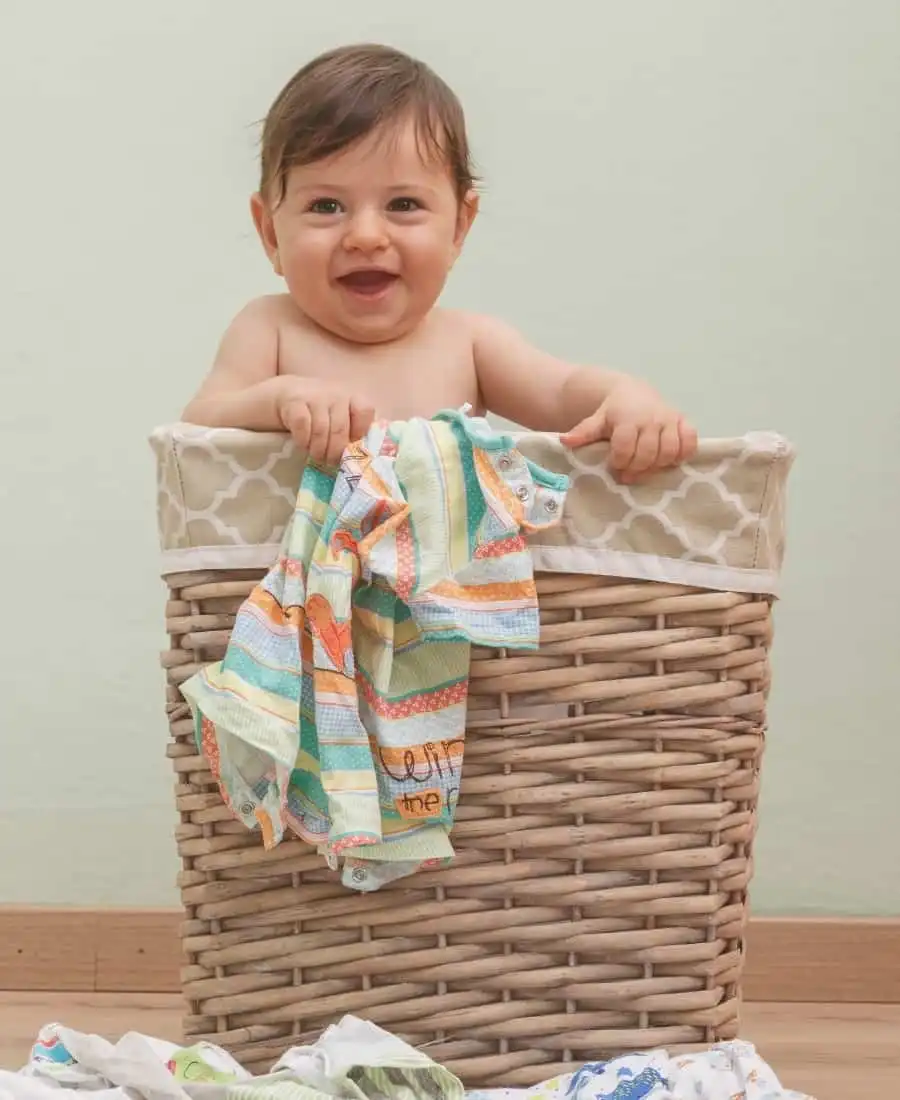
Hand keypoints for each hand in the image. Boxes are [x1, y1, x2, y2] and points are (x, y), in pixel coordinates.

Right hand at [277, 378, 375, 466]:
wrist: (288, 394)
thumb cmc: (321, 412)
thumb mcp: (341, 415)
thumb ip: (354, 429)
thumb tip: (367, 455)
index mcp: (352, 398)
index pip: (365, 411)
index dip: (360, 433)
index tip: (352, 448)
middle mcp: (336, 394)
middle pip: (340, 429)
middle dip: (335, 452)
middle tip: (331, 463)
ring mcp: (315, 397)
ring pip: (321, 430)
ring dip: (319, 450)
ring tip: (318, 457)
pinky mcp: (295, 403)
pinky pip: (302, 427)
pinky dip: (303, 442)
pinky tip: (303, 446)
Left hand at [560, 380, 696, 482]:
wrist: (632, 392)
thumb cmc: (612, 413)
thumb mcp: (596, 420)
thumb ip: (584, 432)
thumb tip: (565, 441)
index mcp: (627, 418)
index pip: (626, 447)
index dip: (620, 461)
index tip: (615, 465)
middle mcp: (651, 418)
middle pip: (648, 453)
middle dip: (637, 468)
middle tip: (629, 473)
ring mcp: (669, 420)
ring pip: (669, 451)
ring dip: (658, 464)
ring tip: (647, 466)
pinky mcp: (684, 422)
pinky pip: (690, 442)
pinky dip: (683, 453)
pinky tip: (670, 459)